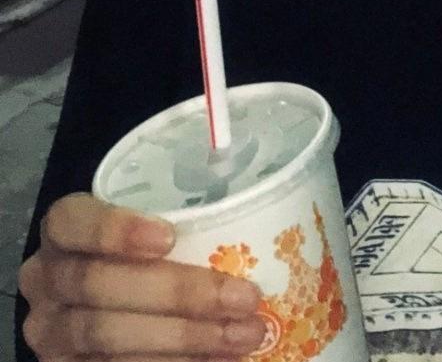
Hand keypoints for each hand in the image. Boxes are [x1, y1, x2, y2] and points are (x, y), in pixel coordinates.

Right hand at [19, 193, 264, 359]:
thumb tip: (281, 207)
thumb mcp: (157, 226)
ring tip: (246, 334)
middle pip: (98, 287)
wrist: (118, 308)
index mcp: (65, 234)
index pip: (72, 221)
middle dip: (177, 294)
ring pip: (108, 340)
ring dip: (185, 340)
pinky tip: (218, 361)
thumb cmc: (153, 252)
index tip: (169, 235)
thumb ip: (191, 219)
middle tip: (244, 296)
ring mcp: (54, 336)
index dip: (114, 228)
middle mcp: (47, 283)